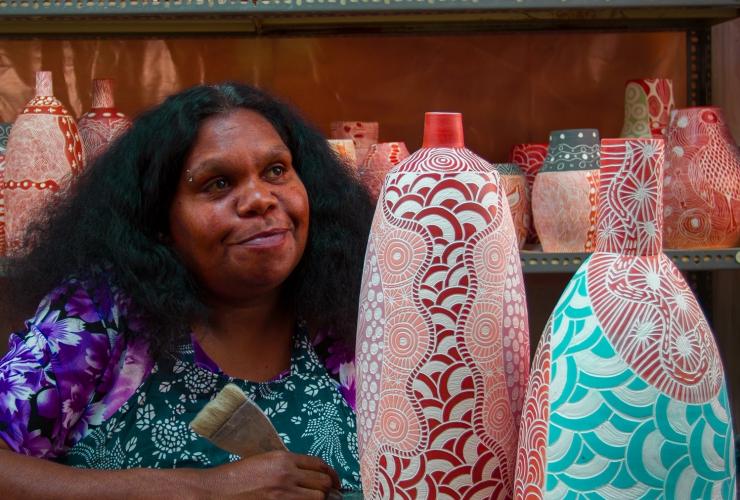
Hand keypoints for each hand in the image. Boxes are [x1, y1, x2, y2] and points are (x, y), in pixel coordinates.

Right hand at [201, 450, 341, 499]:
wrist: (216, 491)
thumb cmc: (237, 476)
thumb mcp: (264, 460)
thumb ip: (286, 465)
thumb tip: (307, 475)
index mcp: (284, 457)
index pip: (319, 464)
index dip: (331, 474)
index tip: (334, 481)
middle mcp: (287, 473)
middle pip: (323, 482)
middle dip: (329, 489)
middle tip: (331, 494)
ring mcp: (284, 492)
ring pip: (318, 497)